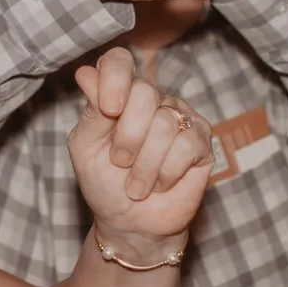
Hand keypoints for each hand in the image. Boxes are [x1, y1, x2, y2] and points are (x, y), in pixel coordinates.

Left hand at [70, 47, 212, 254]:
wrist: (130, 225)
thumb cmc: (104, 184)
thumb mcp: (86, 149)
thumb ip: (91, 112)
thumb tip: (86, 73)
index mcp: (119, 94)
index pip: (119, 61)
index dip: (114, 78)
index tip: (108, 109)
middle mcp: (152, 99)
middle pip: (144, 92)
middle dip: (127, 137)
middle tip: (120, 162)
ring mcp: (180, 117)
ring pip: (165, 124)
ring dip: (144, 166)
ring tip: (137, 184)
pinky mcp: (201, 141)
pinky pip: (185, 146)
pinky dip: (166, 173)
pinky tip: (161, 183)